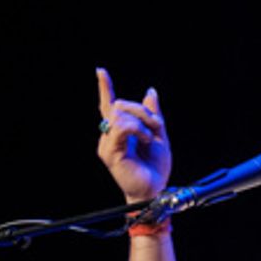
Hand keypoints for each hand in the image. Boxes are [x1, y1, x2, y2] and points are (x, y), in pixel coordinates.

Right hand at [97, 68, 171, 202]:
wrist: (155, 189)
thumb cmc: (155, 168)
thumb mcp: (159, 134)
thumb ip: (152, 115)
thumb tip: (150, 92)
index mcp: (120, 132)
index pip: (109, 106)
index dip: (105, 88)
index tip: (101, 71)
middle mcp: (110, 136)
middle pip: (119, 106)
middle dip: (141, 110)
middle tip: (156, 125)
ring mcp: (107, 144)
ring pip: (119, 115)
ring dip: (141, 121)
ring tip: (150, 137)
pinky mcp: (109, 152)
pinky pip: (121, 128)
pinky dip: (138, 129)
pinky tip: (146, 140)